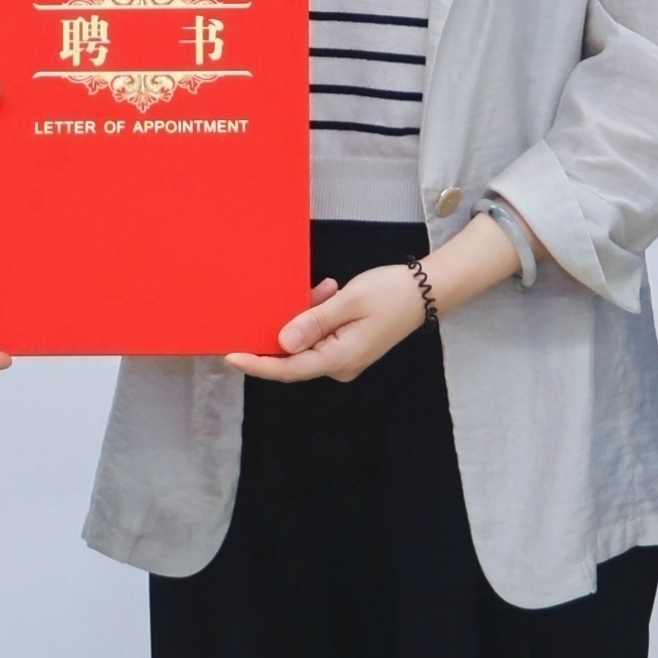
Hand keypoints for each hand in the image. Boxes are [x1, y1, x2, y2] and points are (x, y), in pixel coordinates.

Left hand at [225, 268, 423, 383]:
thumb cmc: (391, 293)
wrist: (427, 291)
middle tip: (295, 295)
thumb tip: (282, 343)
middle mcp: (340, 365)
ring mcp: (345, 358)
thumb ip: (313, 322)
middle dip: (286, 325)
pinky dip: (319, 314)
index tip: (230, 354)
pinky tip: (328, 291)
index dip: (257, 364)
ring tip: (325, 288)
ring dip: (307, 314)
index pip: (287, 369)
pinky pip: (321, 334)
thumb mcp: (348, 302)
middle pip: (295, 355)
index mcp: (339, 358)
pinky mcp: (349, 346)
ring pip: (308, 340)